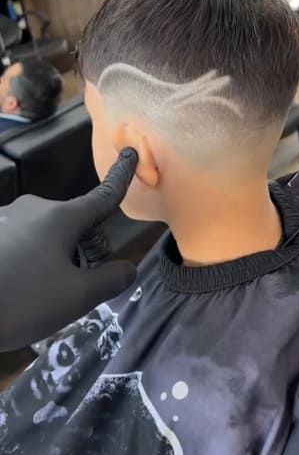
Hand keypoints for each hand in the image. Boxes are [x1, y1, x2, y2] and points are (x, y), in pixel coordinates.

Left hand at [0, 149, 137, 351]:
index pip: (102, 197)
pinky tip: (12, 295)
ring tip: (36, 300)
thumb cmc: (20, 298)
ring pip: (44, 239)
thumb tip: (128, 267)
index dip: (121, 178)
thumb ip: (109, 281)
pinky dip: (25, 267)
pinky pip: (18, 247)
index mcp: (62, 218)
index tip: (130, 153)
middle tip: (73, 292)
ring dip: (52, 263)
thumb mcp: (77, 298)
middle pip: (73, 226)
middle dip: (82, 253)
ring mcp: (6, 220)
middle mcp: (34, 210)